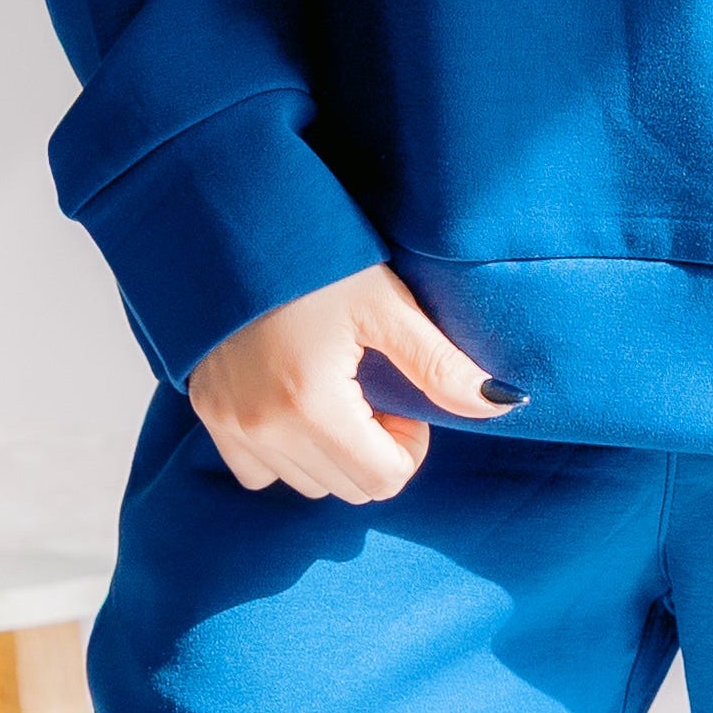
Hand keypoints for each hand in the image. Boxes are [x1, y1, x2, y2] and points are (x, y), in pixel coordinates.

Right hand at [187, 268, 522, 502]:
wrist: (238, 223)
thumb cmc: (320, 258)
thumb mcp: (386, 305)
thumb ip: (441, 365)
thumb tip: (503, 405)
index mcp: (310, 405)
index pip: (383, 481)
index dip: (408, 445)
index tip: (401, 400)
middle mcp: (263, 427)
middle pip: (348, 489)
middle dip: (372, 450)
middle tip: (371, 392)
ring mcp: (229, 424)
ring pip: (306, 484)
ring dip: (332, 452)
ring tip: (335, 391)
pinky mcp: (208, 414)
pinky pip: (256, 472)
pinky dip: (283, 452)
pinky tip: (293, 402)